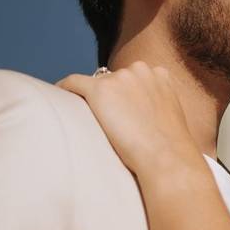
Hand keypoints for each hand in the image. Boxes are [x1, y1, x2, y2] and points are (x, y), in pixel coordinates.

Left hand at [58, 62, 202, 176]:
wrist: (167, 159)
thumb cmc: (171, 150)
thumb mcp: (170, 117)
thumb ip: (155, 106)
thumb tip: (138, 115)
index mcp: (160, 75)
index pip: (132, 78)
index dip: (123, 94)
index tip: (117, 108)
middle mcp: (140, 70)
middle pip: (114, 79)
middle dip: (109, 97)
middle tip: (104, 120)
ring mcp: (120, 78)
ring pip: (96, 84)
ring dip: (91, 100)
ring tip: (85, 119)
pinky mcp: (100, 90)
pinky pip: (74, 82)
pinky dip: (64, 89)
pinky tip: (58, 98)